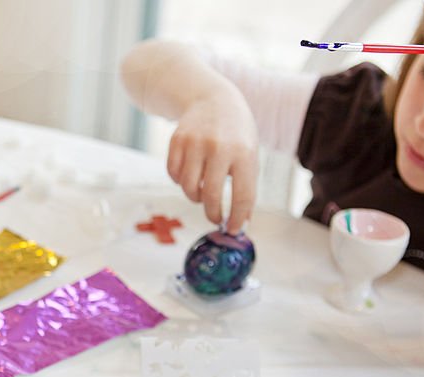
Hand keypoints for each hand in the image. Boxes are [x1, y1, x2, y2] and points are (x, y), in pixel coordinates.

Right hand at [166, 91, 258, 232]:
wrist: (213, 99)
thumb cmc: (235, 134)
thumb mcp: (249, 154)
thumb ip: (246, 186)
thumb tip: (241, 222)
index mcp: (244, 153)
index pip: (242, 196)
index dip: (238, 218)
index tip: (234, 229)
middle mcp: (219, 148)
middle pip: (211, 196)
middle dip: (213, 214)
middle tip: (215, 218)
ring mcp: (195, 143)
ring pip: (189, 188)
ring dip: (195, 196)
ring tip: (203, 189)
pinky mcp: (177, 141)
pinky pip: (173, 175)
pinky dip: (180, 181)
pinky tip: (190, 174)